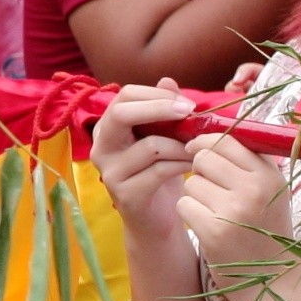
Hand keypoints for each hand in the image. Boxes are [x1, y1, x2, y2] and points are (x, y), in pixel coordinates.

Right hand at [90, 86, 202, 243]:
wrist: (157, 220)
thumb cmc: (160, 173)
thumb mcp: (163, 138)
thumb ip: (163, 109)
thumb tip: (168, 80)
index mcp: (107, 129)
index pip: (124, 97)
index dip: (156, 94)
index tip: (186, 102)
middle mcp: (101, 148)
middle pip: (121, 114)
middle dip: (160, 108)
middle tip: (190, 112)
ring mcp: (110, 173)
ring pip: (150, 145)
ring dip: (182, 144)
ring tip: (200, 147)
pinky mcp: (126, 194)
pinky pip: (159, 170)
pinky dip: (182, 164)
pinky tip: (194, 165)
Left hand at [172, 131, 296, 276]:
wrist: (272, 279)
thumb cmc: (266, 229)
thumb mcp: (272, 191)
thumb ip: (251, 161)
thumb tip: (219, 126)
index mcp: (269, 175)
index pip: (228, 139)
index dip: (206, 142)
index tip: (197, 149)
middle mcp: (254, 189)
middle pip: (204, 157)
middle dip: (199, 169)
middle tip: (210, 187)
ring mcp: (234, 210)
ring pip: (191, 182)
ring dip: (195, 195)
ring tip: (215, 211)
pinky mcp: (214, 230)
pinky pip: (184, 204)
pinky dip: (189, 213)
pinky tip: (206, 225)